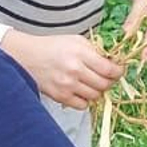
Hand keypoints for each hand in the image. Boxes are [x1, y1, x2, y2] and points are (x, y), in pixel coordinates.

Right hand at [6, 30, 122, 109]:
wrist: (28, 57)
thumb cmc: (52, 47)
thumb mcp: (76, 41)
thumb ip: (96, 51)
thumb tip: (114, 62)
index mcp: (80, 53)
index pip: (109, 69)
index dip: (118, 72)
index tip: (118, 71)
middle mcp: (75, 70)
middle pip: (104, 84)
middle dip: (108, 81)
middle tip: (105, 77)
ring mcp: (67, 85)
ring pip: (95, 96)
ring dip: (97, 90)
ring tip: (90, 82)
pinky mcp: (61, 97)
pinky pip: (83, 105)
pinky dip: (85, 100)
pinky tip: (80, 90)